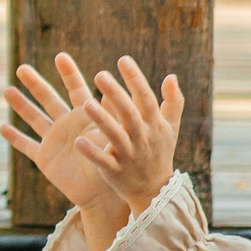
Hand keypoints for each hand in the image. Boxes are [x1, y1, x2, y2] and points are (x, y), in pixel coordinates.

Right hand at [1, 53, 120, 216]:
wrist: (105, 194)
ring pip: (33, 118)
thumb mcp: (116, 137)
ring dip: (20, 105)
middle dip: (35, 83)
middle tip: (22, 67)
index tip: (61, 56)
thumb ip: (112, 117)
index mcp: (85, 116)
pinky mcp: (44, 158)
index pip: (76, 88)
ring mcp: (54, 140)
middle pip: (48, 98)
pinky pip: (26, 146)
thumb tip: (113, 96)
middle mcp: (67, 124)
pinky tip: (2, 128)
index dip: (69, 73)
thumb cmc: (116, 165)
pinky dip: (15, 137)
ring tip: (7, 90)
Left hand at [71, 55, 184, 215]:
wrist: (155, 191)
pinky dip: (92, 152)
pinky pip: (103, 161)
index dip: (135, 79)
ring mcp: (129, 155)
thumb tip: (171, 76)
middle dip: (116, 94)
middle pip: (129, 113)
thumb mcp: (171, 128)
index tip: (122, 59)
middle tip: (100, 75)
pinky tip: (77, 141)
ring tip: (86, 103)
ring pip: (115, 135)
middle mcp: (142, 138)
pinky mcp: (115, 171)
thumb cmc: (160, 153)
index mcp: (153, 125)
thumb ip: (173, 102)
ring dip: (101, 120)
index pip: (145, 98)